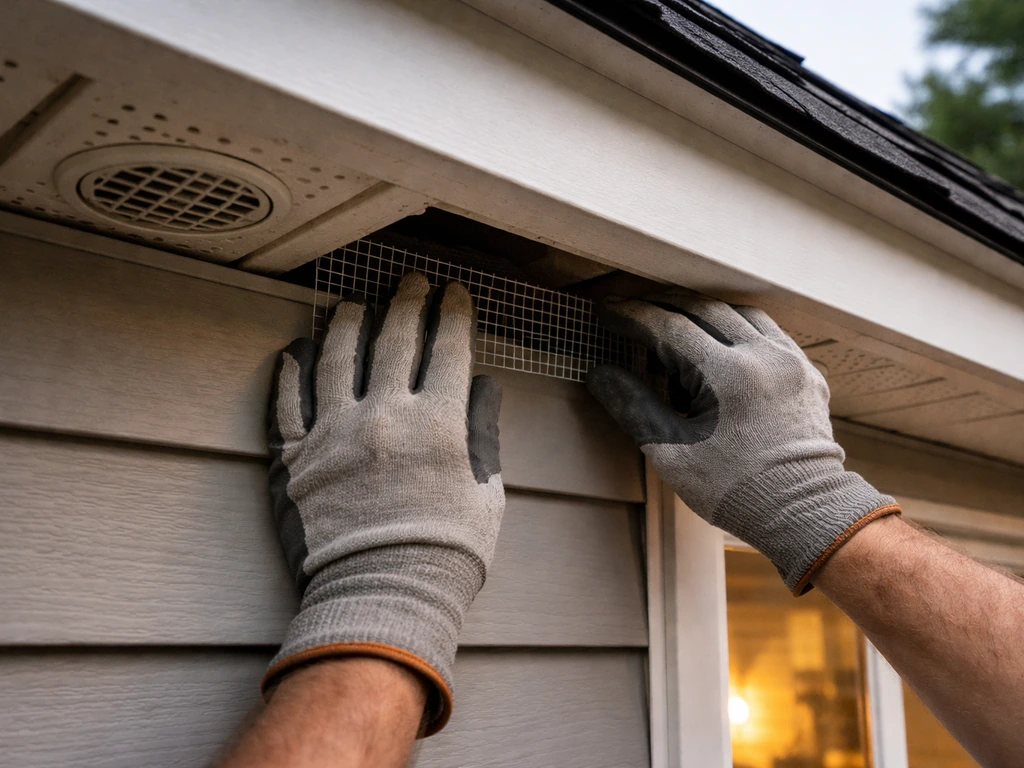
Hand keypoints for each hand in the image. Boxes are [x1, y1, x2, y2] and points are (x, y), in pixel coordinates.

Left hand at [264, 272, 503, 735]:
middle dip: (406, 301)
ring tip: (354, 304)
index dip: (453, 313)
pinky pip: (287, 403)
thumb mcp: (485, 492)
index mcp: (435, 422)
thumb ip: (483, 432)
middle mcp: (382, 416)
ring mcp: (332, 433)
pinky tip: (296, 351)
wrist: (381, 598)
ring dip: (347, 323)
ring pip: (335, 358)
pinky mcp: (294, 459)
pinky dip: (290, 372)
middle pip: (394, 339)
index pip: (447, 348)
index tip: (454, 294)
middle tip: (411, 280)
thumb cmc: (445, 553)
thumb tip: (484, 386)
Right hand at [587, 290, 898, 593]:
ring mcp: (790, 360)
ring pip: (738, 313)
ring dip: (701, 313)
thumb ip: (633, 406)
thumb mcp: (671, 452)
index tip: (607, 312)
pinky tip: (719, 344)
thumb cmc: (735, 491)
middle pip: (702, 309)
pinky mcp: (806, 371)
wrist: (803, 513)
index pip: (668, 328)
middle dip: (662, 307)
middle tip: (631, 312)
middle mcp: (763, 356)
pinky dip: (737, 328)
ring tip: (673, 328)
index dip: (632, 317)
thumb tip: (600, 374)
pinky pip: (767, 331)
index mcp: (728, 375)